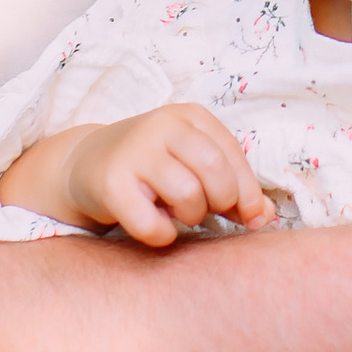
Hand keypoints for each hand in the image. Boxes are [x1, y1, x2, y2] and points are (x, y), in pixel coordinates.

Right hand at [54, 109, 273, 245]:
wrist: (87, 164)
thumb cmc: (154, 168)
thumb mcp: (194, 165)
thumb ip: (233, 187)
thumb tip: (264, 218)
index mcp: (191, 116)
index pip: (234, 156)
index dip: (248, 193)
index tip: (250, 217)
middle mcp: (163, 125)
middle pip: (215, 172)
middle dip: (219, 202)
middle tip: (204, 210)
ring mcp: (135, 151)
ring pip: (188, 195)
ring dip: (189, 216)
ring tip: (175, 211)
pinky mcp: (110, 183)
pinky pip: (152, 224)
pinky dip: (160, 234)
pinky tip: (154, 223)